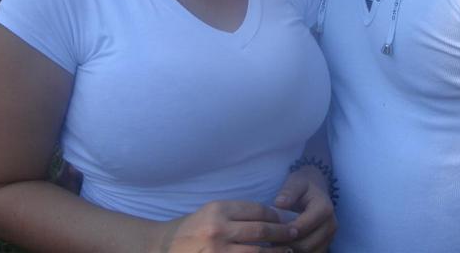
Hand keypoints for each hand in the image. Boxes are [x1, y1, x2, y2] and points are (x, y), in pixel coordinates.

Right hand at [152, 200, 297, 252]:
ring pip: (258, 252)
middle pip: (261, 230)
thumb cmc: (192, 228)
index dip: (275, 214)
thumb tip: (271, 214)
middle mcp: (218, 229)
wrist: (164, 248)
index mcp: (218, 210)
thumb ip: (237, 213)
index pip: (257, 210)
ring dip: (277, 252)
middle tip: (295, 233)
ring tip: (289, 250)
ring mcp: (217, 251)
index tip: (285, 218)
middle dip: (282, 232)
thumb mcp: (211, 212)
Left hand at [274, 167, 336, 252]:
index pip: (301, 228)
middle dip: (286, 245)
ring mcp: (330, 237)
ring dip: (291, 251)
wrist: (316, 188)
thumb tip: (279, 204)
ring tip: (276, 243)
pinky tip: (285, 246)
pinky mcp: (326, 244)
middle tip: (270, 240)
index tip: (269, 230)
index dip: (284, 232)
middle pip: (306, 245)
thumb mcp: (295, 182)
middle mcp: (331, 225)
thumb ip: (288, 191)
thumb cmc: (303, 185)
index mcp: (324, 209)